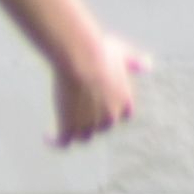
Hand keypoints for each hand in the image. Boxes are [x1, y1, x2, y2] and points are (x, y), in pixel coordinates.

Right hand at [47, 27, 150, 150]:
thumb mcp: (122, 53)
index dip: (108, 110)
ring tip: (59, 124)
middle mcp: (110, 117)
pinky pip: (63, 141)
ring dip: (72, 131)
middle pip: (100, 126)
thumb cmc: (99, 52)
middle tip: (73, 106)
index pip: (120, 115)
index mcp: (124, 102)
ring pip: (82, 136)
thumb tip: (147, 64)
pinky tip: (46, 136)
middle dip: (89, 119)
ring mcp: (90, 124)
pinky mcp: (69, 127)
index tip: (98, 104)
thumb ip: (134, 62)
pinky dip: (55, 141)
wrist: (80, 58)